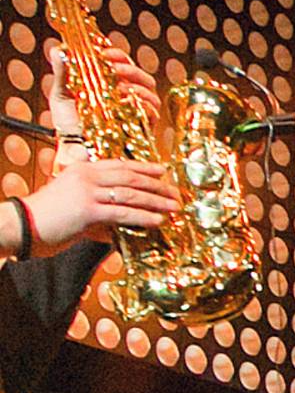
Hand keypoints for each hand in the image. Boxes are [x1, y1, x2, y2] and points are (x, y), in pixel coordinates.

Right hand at [24, 149, 174, 249]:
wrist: (22, 225)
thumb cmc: (45, 219)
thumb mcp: (73, 207)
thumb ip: (96, 213)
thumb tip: (115, 227)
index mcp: (82, 170)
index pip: (119, 165)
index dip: (143, 167)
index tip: (163, 171)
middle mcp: (87, 176)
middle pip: (129, 176)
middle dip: (156, 185)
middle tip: (175, 192)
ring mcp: (87, 192)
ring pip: (130, 194)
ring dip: (155, 200)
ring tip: (173, 206)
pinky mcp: (88, 211)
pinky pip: (122, 213)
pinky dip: (143, 217)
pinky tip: (158, 220)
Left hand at [47, 38, 162, 133]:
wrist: (74, 149)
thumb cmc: (68, 124)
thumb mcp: (62, 94)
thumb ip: (62, 71)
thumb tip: (56, 50)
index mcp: (110, 83)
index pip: (123, 62)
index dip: (117, 55)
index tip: (105, 53)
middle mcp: (126, 95)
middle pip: (141, 75)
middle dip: (129, 68)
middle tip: (114, 69)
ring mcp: (135, 111)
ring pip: (149, 91)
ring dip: (137, 85)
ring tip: (120, 87)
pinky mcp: (141, 128)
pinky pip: (152, 113)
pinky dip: (142, 105)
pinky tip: (127, 102)